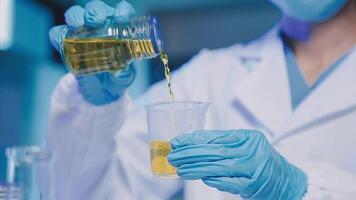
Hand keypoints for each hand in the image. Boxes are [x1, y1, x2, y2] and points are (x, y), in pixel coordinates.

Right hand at [48, 0, 135, 104]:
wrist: (100, 91)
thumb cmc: (117, 77)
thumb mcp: (123, 78)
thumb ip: (123, 75)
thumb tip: (118, 72)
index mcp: (120, 29)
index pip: (123, 11)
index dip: (122, 11)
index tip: (121, 19)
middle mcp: (101, 25)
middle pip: (97, 8)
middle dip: (95, 11)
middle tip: (96, 21)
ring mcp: (82, 32)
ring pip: (77, 14)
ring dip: (76, 16)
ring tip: (77, 25)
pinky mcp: (66, 42)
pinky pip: (58, 33)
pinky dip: (58, 35)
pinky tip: (61, 41)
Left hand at [168, 130, 306, 199]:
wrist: (287, 181)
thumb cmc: (262, 161)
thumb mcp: (246, 145)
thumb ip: (224, 143)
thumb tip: (195, 144)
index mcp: (249, 137)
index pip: (216, 136)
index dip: (194, 139)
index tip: (178, 141)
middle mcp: (252, 150)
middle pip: (214, 151)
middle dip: (190, 153)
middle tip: (173, 155)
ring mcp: (253, 168)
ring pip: (218, 166)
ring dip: (196, 168)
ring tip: (180, 168)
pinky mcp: (252, 185)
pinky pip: (228, 182)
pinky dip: (213, 180)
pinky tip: (200, 177)